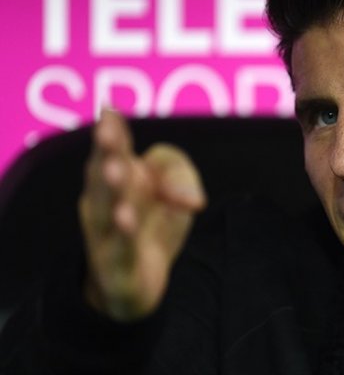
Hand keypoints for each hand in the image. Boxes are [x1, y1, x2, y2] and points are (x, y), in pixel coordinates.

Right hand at [79, 110, 206, 320]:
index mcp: (114, 178)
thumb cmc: (152, 220)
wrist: (138, 280)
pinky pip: (121, 250)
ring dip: (112, 190)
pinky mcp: (119, 267)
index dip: (111, 131)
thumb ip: (179, 174)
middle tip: (107, 133)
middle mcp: (104, 203)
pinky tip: (126, 220)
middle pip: (104, 176)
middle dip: (106, 153)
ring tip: (116, 171)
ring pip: (107, 211)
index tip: (110, 110)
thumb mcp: (174, 186)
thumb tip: (192, 198)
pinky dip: (123, 236)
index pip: (113, 151)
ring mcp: (106, 235)